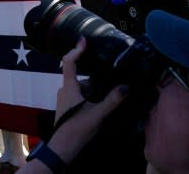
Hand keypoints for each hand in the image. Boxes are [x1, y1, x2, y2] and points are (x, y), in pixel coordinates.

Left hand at [43, 38, 128, 164]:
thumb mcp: (97, 114)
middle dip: (96, 79)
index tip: (84, 40)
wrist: (62, 148)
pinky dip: (91, 97)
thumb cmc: (76, 129)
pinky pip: (80, 96)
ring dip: (94, 90)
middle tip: (112, 78)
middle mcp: (65, 90)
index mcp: (69, 87)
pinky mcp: (67, 108)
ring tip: (110, 95)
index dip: (76, 49)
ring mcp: (65, 99)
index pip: (69, 62)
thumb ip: (112, 100)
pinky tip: (102, 105)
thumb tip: (126, 87)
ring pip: (82, 88)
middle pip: (81, 77)